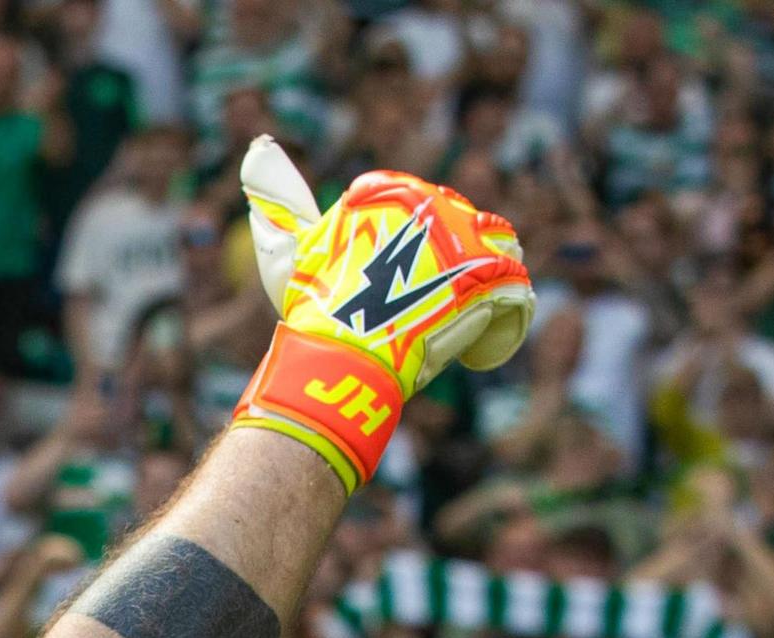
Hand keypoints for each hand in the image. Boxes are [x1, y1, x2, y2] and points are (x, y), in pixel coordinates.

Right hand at [234, 138, 533, 489]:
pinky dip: (501, 318)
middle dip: (455, 260)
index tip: (397, 281)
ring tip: (465, 310)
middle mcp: (433, 204)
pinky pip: (514, 292)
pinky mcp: (490, 278)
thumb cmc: (311, 306)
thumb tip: (259, 145)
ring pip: (498, 248)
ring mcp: (465, 239)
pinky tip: (479, 339)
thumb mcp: (289, 248)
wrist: (341, 355)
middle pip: (462, 226)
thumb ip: (277, 196)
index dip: (418, 244)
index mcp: (390, 194)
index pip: (422, 208)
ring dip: (489, 276)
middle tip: (427, 306)